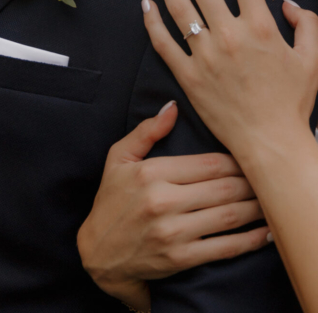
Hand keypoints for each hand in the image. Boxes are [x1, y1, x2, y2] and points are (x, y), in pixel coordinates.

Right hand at [77, 102, 269, 311]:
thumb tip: (172, 107)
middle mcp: (163, 201)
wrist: (97, 252)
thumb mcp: (118, 158)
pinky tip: (264, 232)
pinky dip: (249, 240)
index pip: (209, 163)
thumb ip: (146, 131)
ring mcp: (173, 232)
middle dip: (251, 182)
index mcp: (152, 173)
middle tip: (266, 177)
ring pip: (229, 215)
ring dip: (256, 208)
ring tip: (270, 200)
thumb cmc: (110, 200)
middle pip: (224, 187)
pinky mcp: (180, 259)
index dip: (236, 161)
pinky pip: (224, 248)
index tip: (249, 159)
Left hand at [143, 0, 317, 161]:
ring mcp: (204, 56)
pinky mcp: (188, 76)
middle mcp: (228, 35)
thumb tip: (287, 4)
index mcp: (260, 27)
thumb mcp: (312, 59)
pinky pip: (164, 44)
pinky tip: (145, 5)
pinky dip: (152, 23)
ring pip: (179, 9)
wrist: (269, 141)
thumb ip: (307, 24)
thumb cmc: (292, 102)